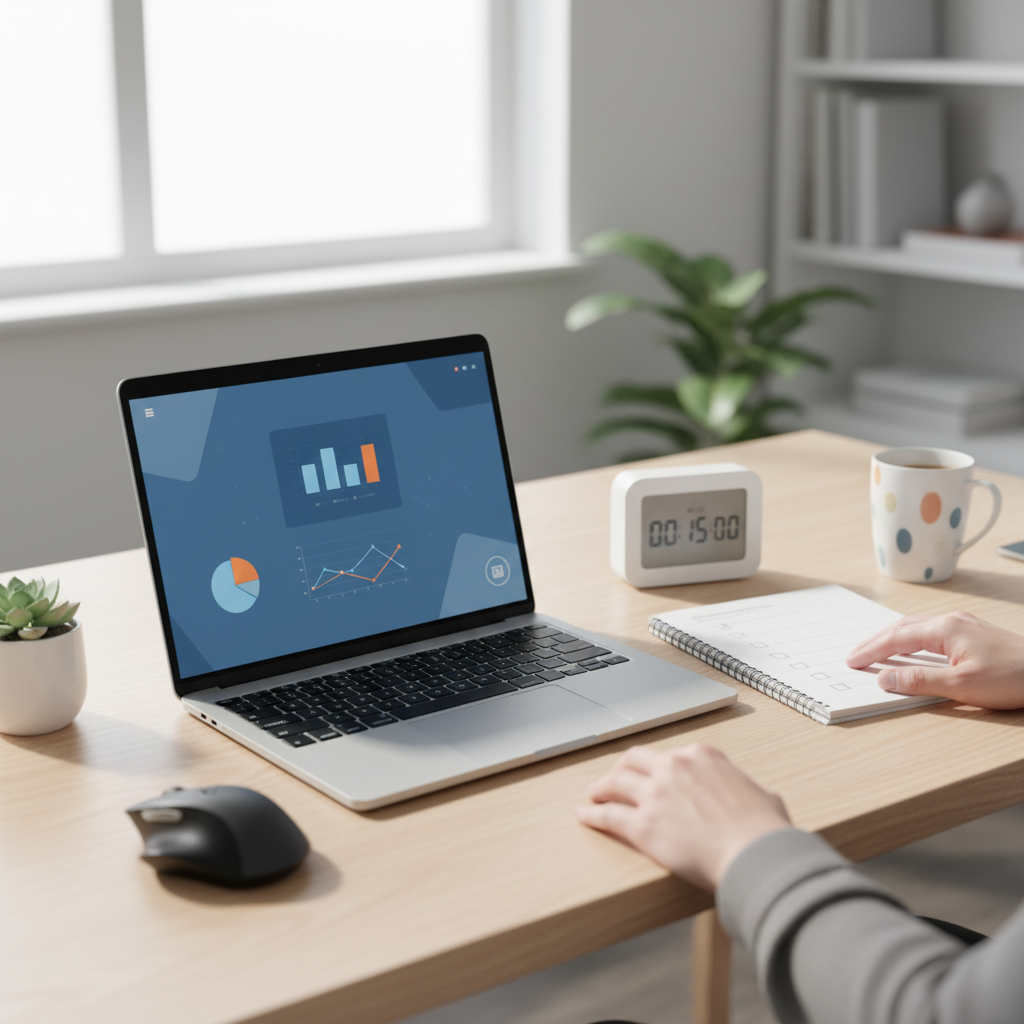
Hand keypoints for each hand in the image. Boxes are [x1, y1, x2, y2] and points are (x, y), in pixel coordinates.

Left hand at [577, 744, 790, 890]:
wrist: (757, 855)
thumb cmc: (765, 831)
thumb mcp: (761, 794)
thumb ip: (743, 789)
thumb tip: (750, 796)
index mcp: (701, 756)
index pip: (668, 755)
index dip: (655, 766)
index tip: (650, 773)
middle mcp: (674, 767)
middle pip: (634, 761)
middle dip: (621, 769)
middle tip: (614, 779)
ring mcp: (656, 794)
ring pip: (615, 783)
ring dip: (601, 787)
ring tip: (594, 794)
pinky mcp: (643, 825)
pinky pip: (609, 815)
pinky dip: (593, 815)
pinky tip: (585, 816)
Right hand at [846, 610, 1023, 709]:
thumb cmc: (1013, 677)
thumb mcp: (961, 686)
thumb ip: (919, 681)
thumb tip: (885, 677)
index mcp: (944, 629)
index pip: (896, 638)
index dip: (871, 651)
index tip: (852, 661)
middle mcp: (951, 620)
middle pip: (902, 626)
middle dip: (876, 640)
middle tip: (855, 654)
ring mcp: (964, 624)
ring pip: (916, 626)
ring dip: (892, 637)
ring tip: (875, 649)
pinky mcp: (973, 633)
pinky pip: (931, 630)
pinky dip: (911, 637)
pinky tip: (911, 646)